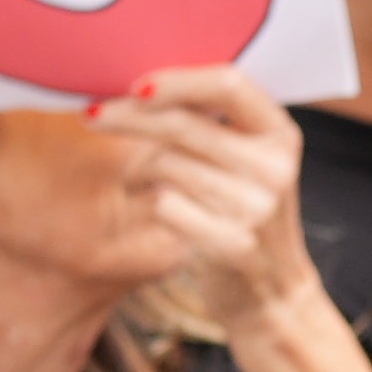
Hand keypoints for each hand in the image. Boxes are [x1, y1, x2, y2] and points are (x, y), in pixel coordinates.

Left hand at [105, 68, 313, 313]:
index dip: (178, 80)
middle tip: (91, 114)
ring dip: (144, 170)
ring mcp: (259, 207)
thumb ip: (214, 120)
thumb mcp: (247, 160)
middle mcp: (276, 166)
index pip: (228, 84)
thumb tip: (141, 82)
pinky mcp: (235, 244)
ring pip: (168, 165)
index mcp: (280, 133)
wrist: (272, 291)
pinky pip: (166, 205)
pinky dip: (158, 206)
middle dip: (130, 116)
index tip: (134, 85)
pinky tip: (172, 215)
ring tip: (150, 181)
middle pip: (185, 124)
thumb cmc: (242, 211)